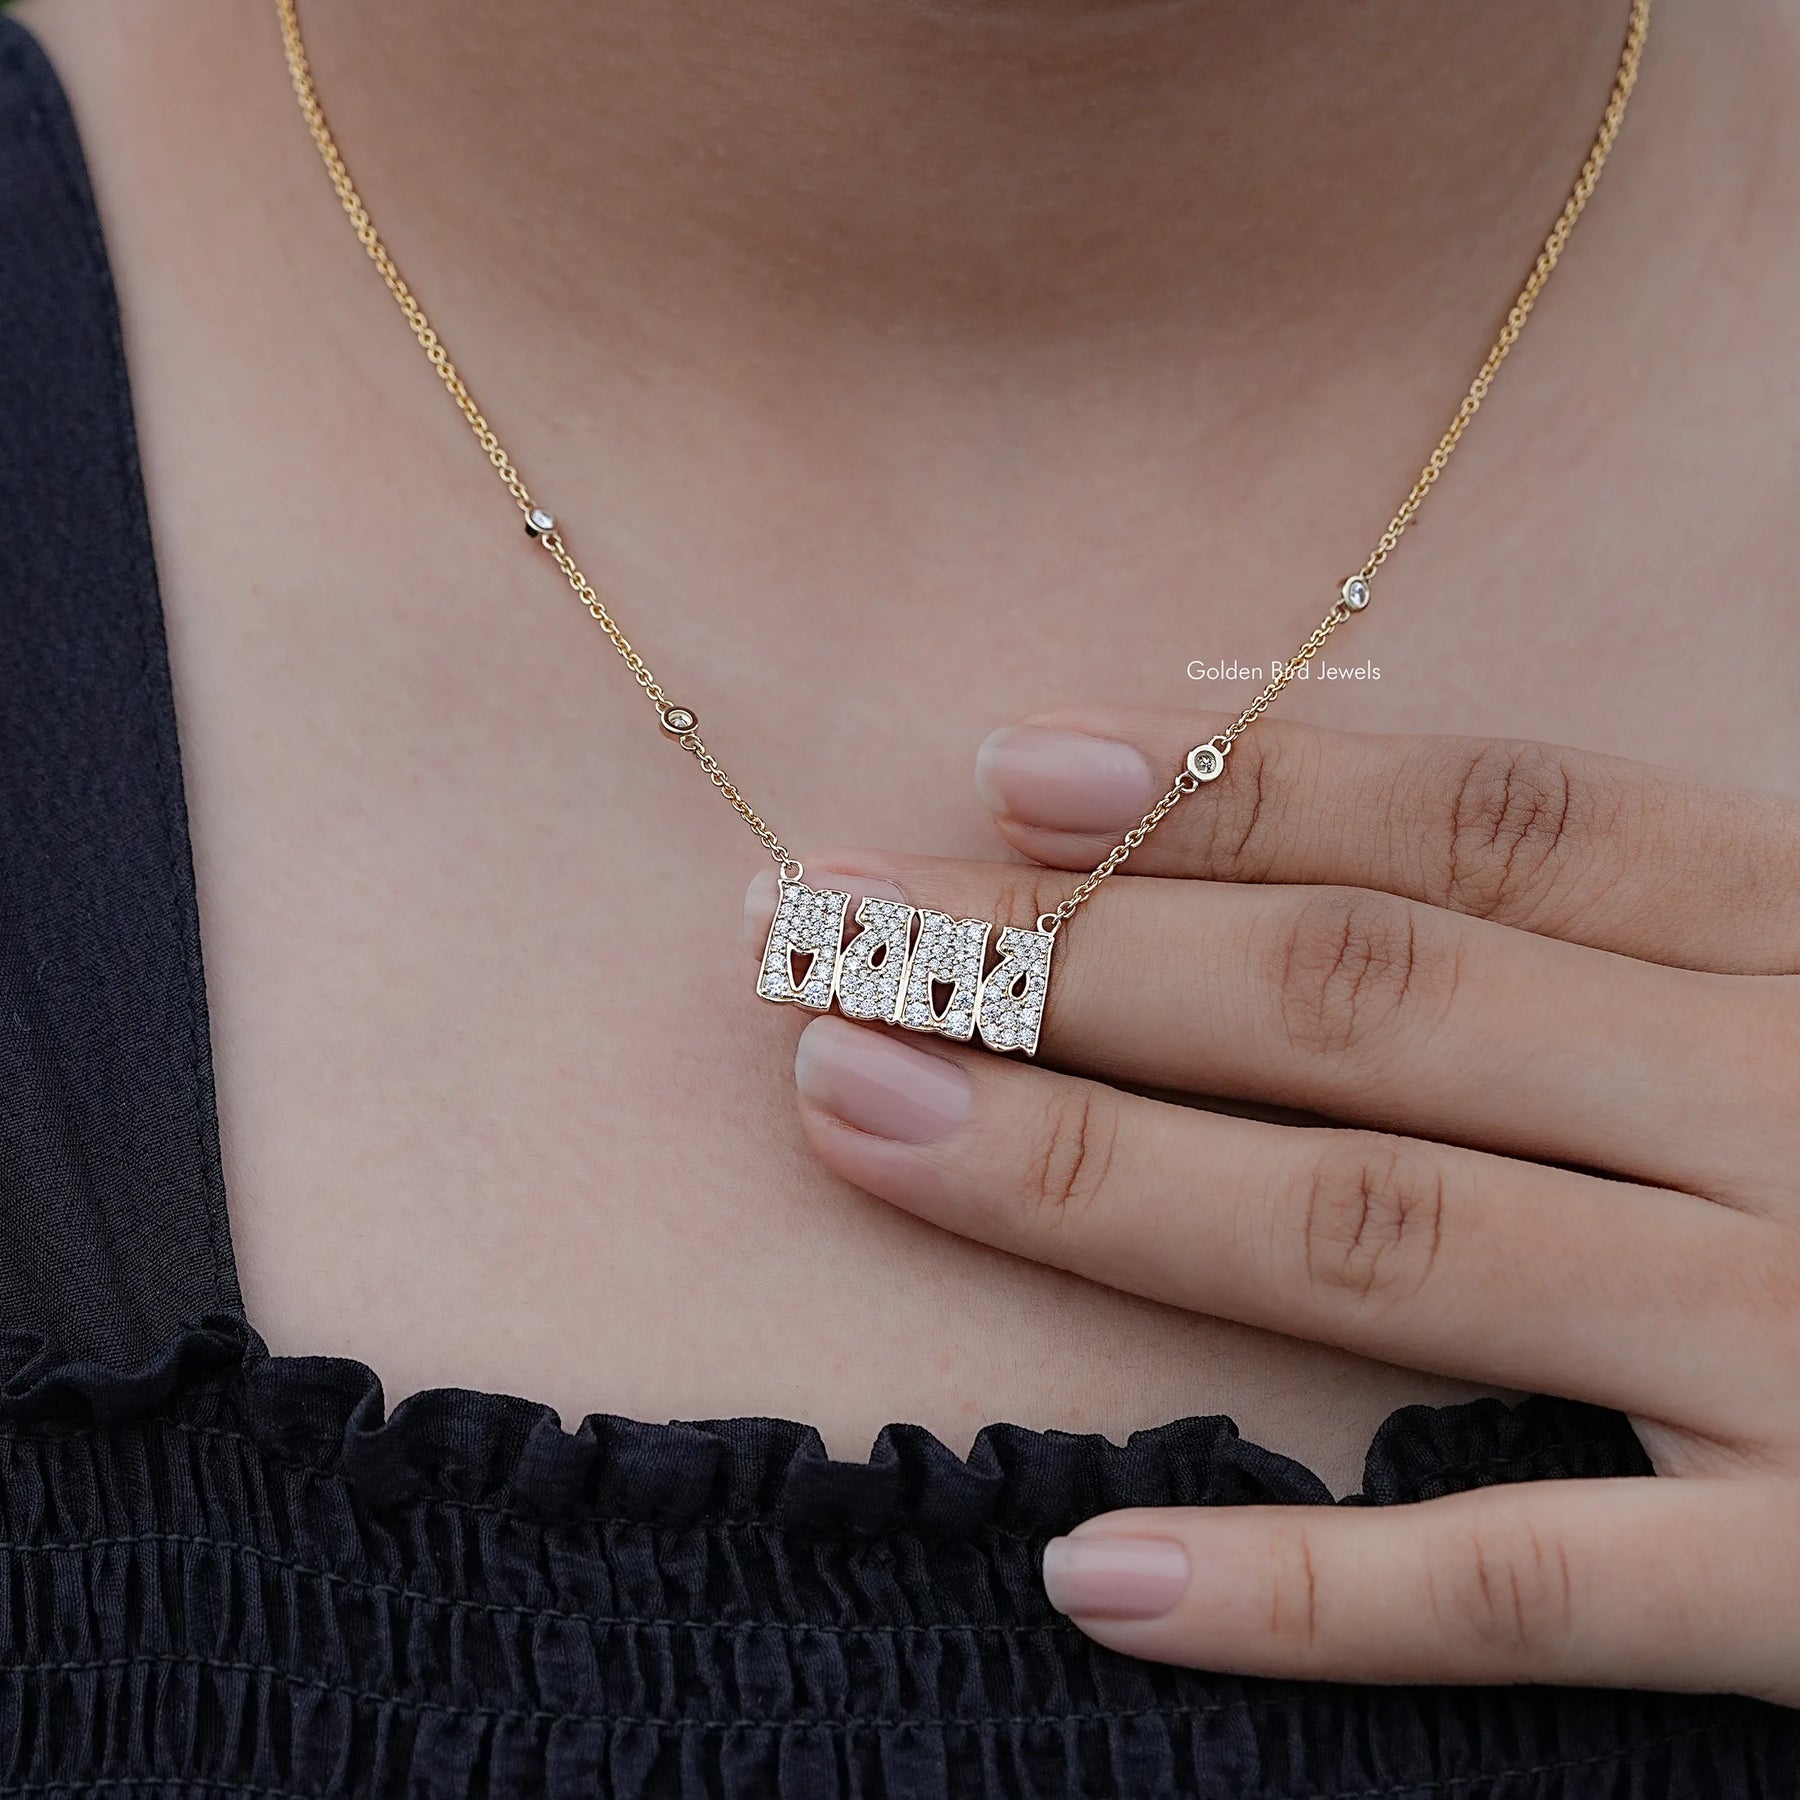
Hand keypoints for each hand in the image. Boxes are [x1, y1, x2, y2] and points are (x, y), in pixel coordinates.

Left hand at [763, 710, 1799, 1702]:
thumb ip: (1684, 932)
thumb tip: (1385, 865)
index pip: (1486, 830)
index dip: (1234, 793)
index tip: (1008, 777)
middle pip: (1371, 1006)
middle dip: (1079, 965)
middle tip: (832, 934)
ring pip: (1384, 1241)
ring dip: (1094, 1185)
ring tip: (862, 1120)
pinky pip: (1537, 1592)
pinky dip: (1310, 1592)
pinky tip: (1094, 1574)